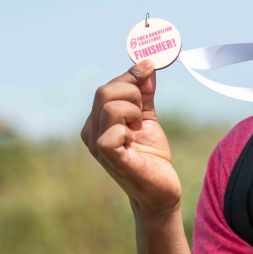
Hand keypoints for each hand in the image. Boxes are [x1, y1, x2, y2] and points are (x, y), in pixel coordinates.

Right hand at [81, 60, 181, 216]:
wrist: (160, 190)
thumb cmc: (151, 155)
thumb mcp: (148, 118)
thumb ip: (144, 92)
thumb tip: (147, 63)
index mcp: (97, 121)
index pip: (109, 86)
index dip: (131, 75)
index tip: (151, 66)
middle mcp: (91, 131)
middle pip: (105, 91)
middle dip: (133, 93)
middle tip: (143, 114)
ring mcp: (96, 145)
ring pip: (109, 106)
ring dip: (133, 111)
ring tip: (139, 128)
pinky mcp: (108, 157)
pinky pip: (112, 131)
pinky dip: (129, 129)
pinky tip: (134, 141)